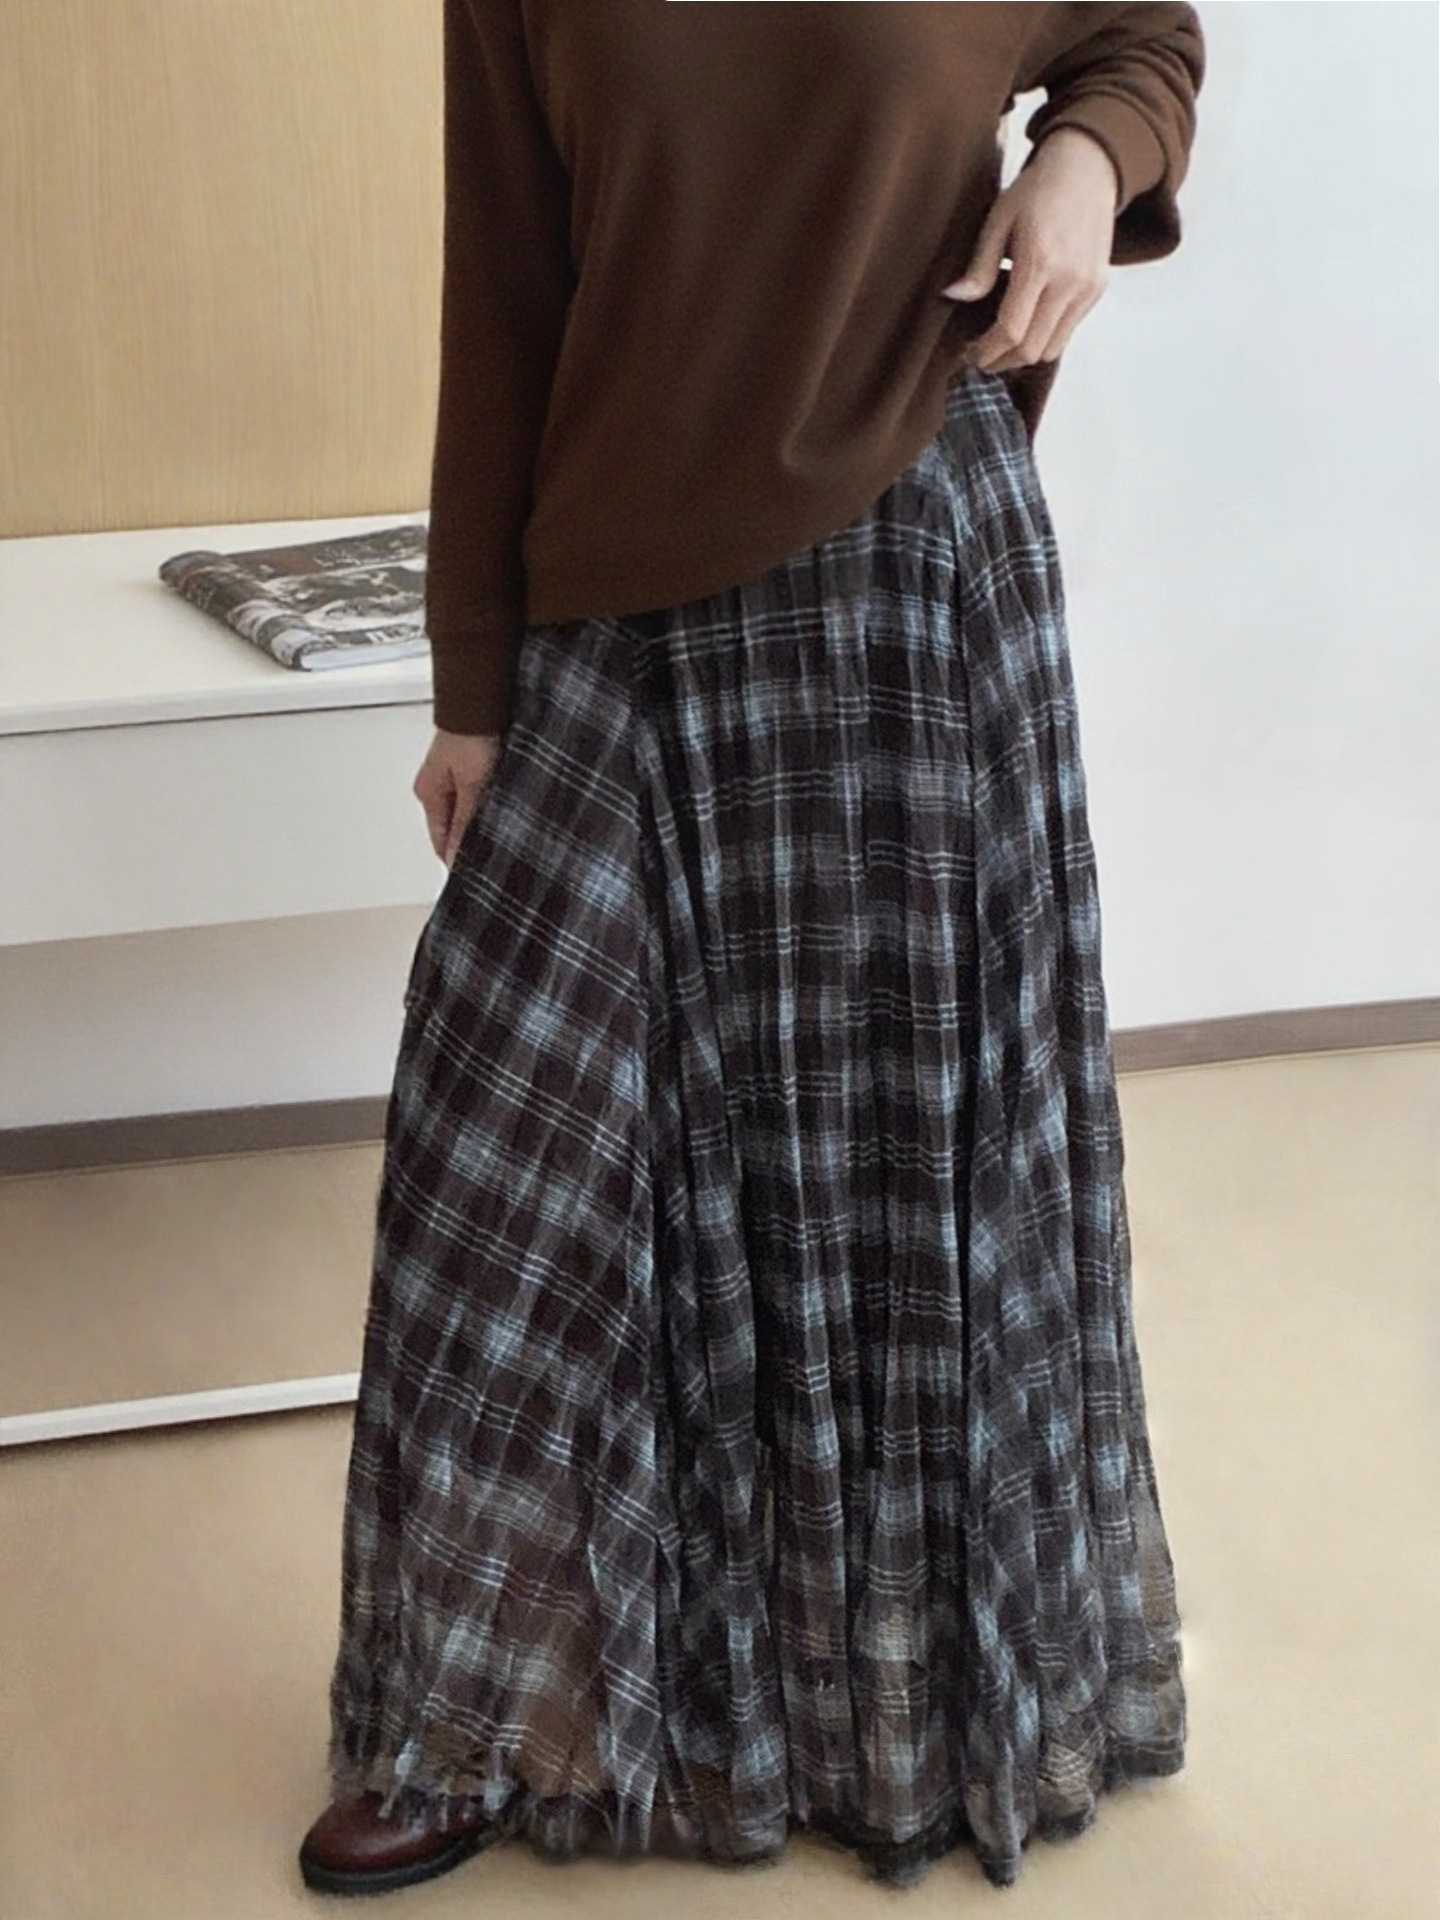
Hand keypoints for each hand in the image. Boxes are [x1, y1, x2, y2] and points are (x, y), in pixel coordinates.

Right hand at [413, 728, 503, 866]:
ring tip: (504, 835)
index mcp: (429, 794)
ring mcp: (453, 779)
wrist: (482, 698)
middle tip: (496, 858)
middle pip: (454, 830)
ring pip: (468, 815)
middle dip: (473, 843)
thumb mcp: (471, 785)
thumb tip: (457, 858)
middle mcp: (437, 788)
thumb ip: (465, 822)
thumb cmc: (472, 733)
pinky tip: (505, 811)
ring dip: (483, 823)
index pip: (441, 842)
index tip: (476, 876)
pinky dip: (489, 806)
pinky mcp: (469, 769)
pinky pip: (478, 798)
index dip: (458, 860)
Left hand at [940, 127, 1119, 372]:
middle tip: (981, 358)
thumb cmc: (1037, 190)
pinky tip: (1027, 324)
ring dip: (1024, 355)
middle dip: (1002, 361)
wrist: (1088, 169)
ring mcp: (1087, 288)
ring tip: (1002, 346)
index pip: (1011, 329)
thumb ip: (979, 265)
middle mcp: (1069, 281)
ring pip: (1053, 348)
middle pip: (1032, 348)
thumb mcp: (999, 219)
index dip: (987, 351)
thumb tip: (953, 297)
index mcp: (1041, 261)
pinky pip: (1068, 331)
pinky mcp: (1097, 289)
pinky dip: (1044, 338)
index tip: (970, 354)